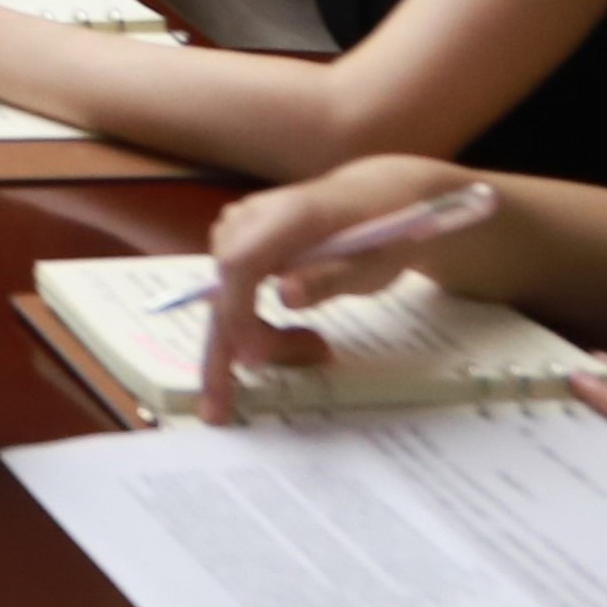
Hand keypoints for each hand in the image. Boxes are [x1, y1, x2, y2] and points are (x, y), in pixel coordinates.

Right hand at [188, 156, 487, 421]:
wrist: (381, 197)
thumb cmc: (385, 231)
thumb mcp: (375, 261)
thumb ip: (330, 278)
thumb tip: (284, 296)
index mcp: (288, 215)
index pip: (239, 264)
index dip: (238, 315)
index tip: (253, 362)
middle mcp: (252, 217)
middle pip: (223, 287)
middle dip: (224, 348)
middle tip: (221, 409)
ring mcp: (241, 228)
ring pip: (226, 297)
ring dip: (256, 338)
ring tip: (316, 350)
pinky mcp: (242, 245)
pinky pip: (234, 293)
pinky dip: (255, 327)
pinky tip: (296, 338)